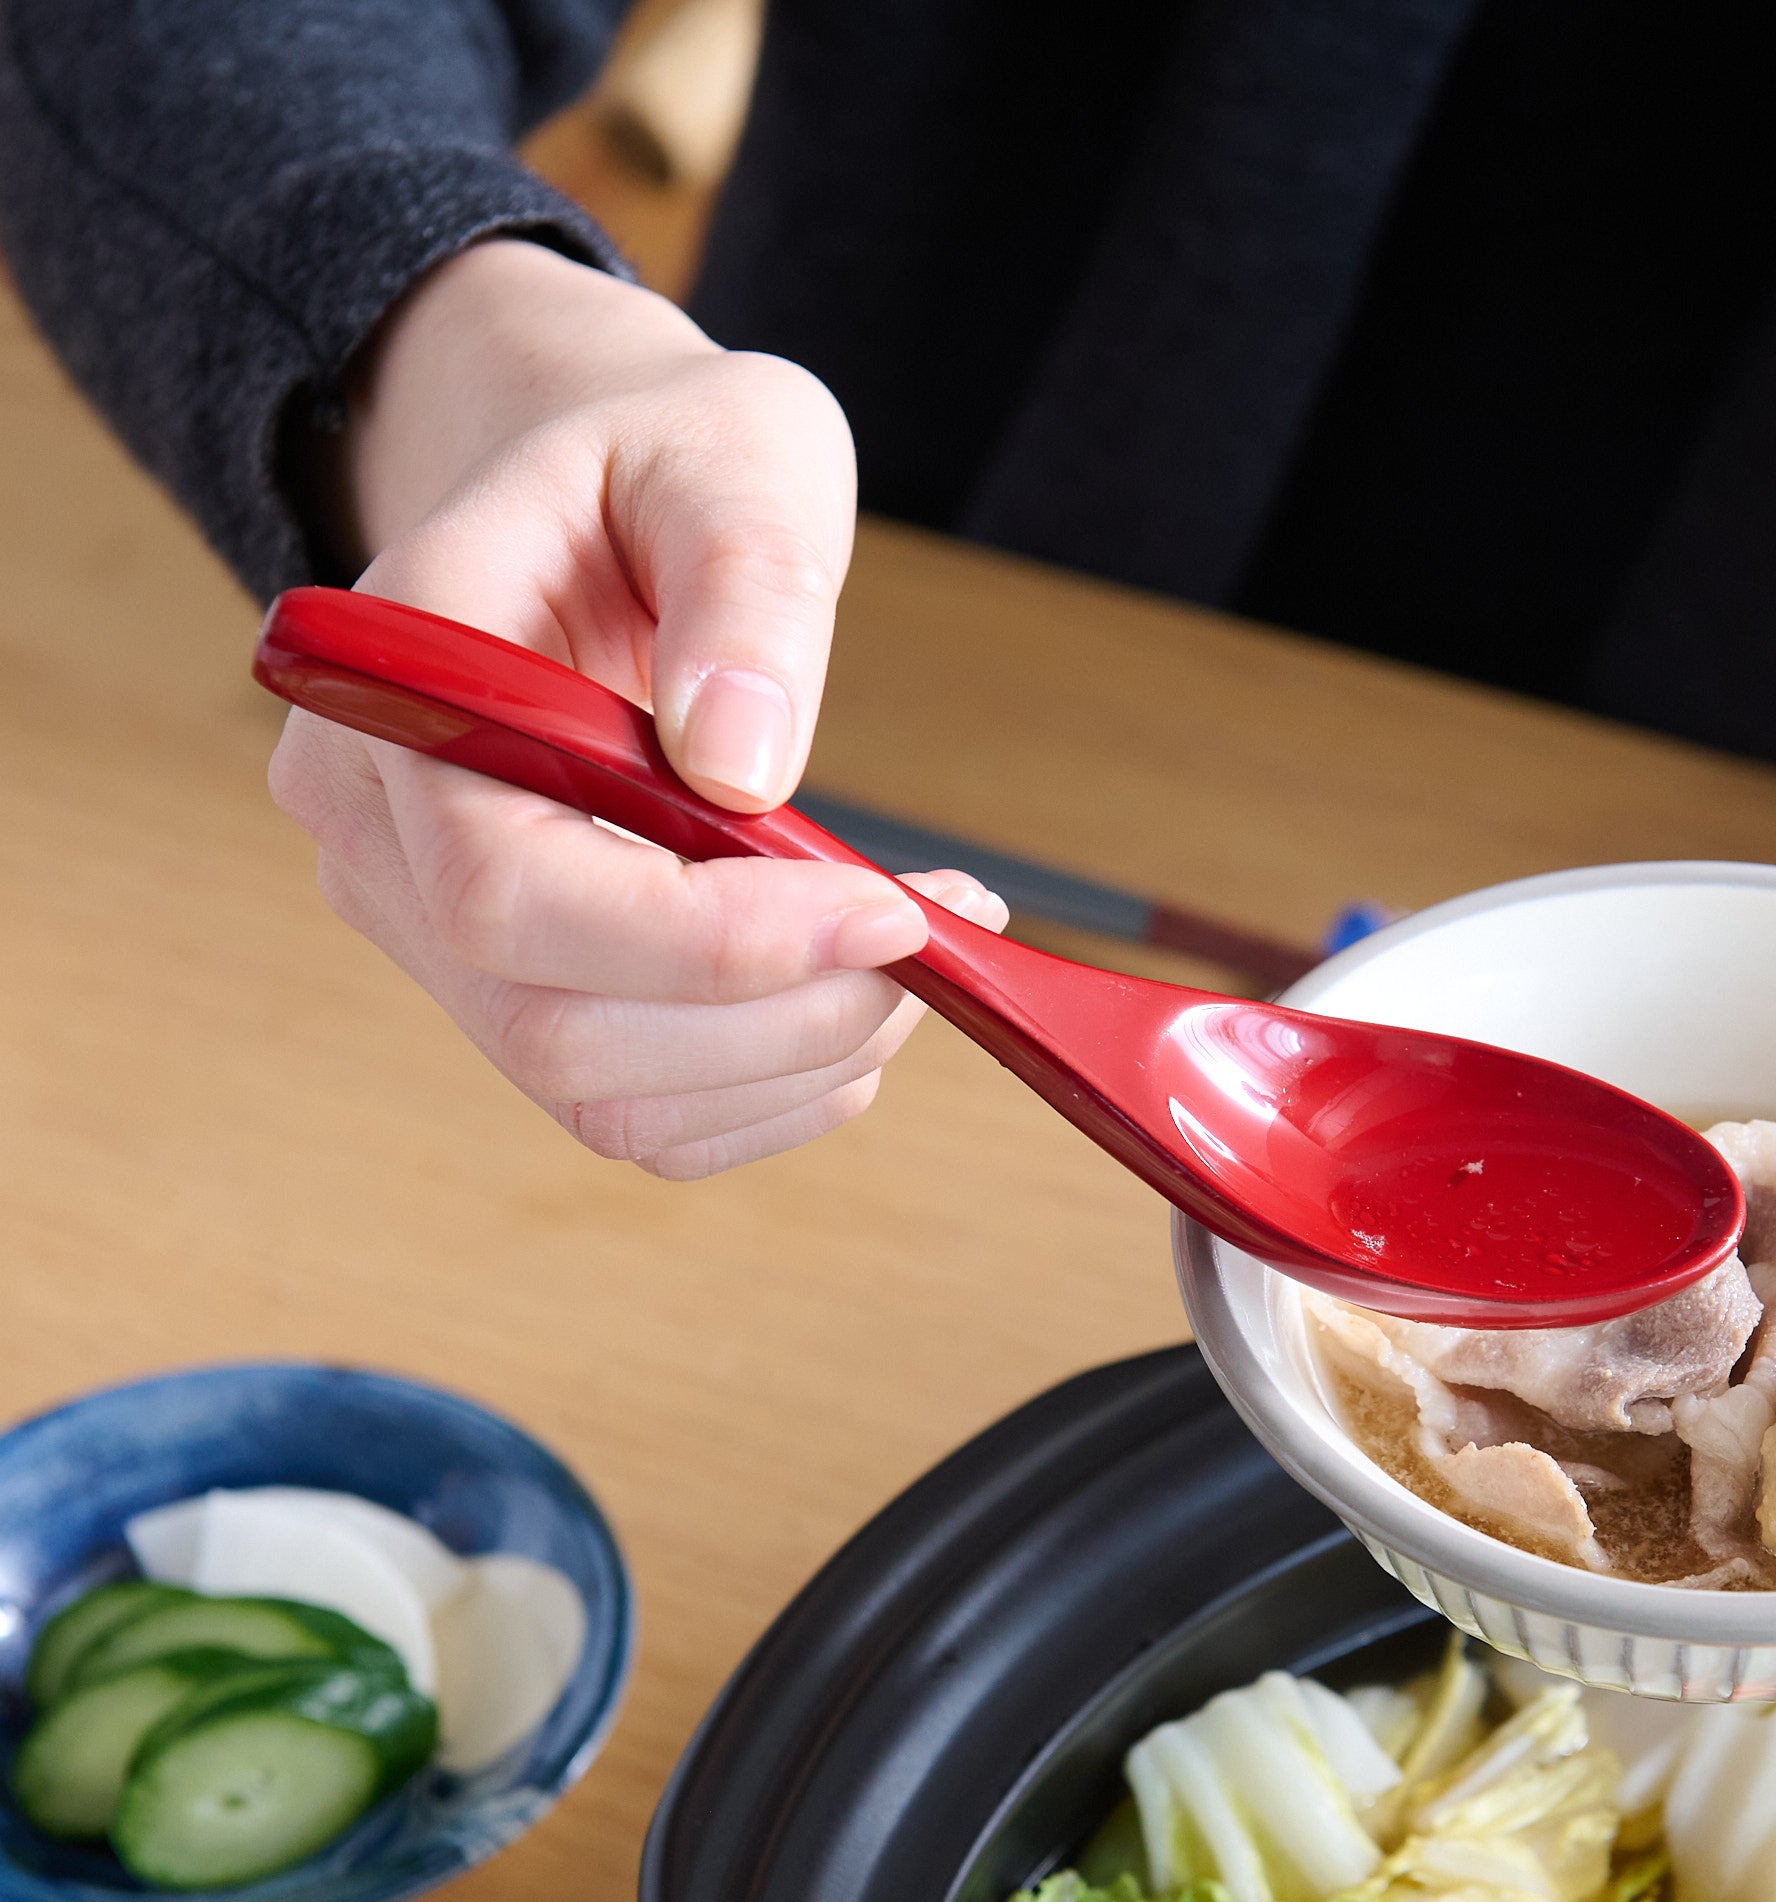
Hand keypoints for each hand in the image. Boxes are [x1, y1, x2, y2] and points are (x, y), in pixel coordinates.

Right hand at [269, 238, 1002, 1177]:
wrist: (602, 510)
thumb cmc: (659, 462)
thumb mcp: (730, 456)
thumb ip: (742, 589)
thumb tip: (743, 767)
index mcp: (401, 691)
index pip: (507, 888)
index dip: (704, 939)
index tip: (887, 914)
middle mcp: (378, 833)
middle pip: (553, 1022)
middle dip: (778, 1015)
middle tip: (933, 938)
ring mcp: (433, 924)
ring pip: (597, 1092)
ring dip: (789, 1062)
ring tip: (913, 960)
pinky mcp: (512, 982)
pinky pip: (630, 1106)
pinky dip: (763, 1090)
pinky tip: (849, 1011)